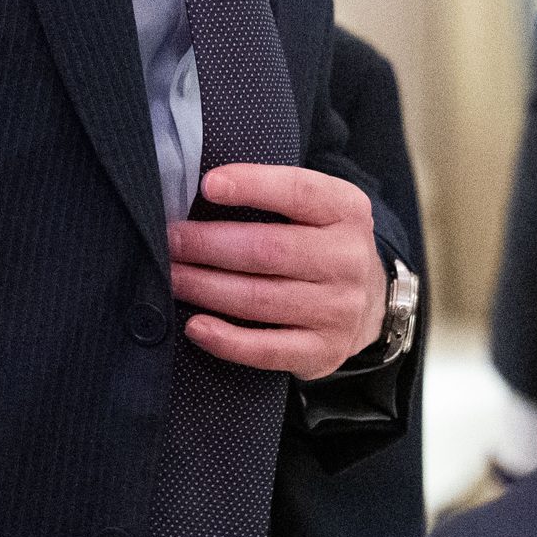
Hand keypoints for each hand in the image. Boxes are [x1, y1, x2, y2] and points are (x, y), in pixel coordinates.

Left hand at [166, 163, 385, 381]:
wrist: (368, 302)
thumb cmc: (318, 243)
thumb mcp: (314, 208)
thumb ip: (272, 195)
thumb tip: (202, 190)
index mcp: (346, 211)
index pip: (299, 192)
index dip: (252, 186)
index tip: (207, 185)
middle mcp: (348, 260)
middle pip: (268, 250)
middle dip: (207, 245)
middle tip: (168, 240)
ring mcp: (339, 310)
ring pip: (259, 299)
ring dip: (204, 288)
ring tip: (170, 276)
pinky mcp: (323, 351)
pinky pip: (267, 349)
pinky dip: (226, 340)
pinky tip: (194, 326)